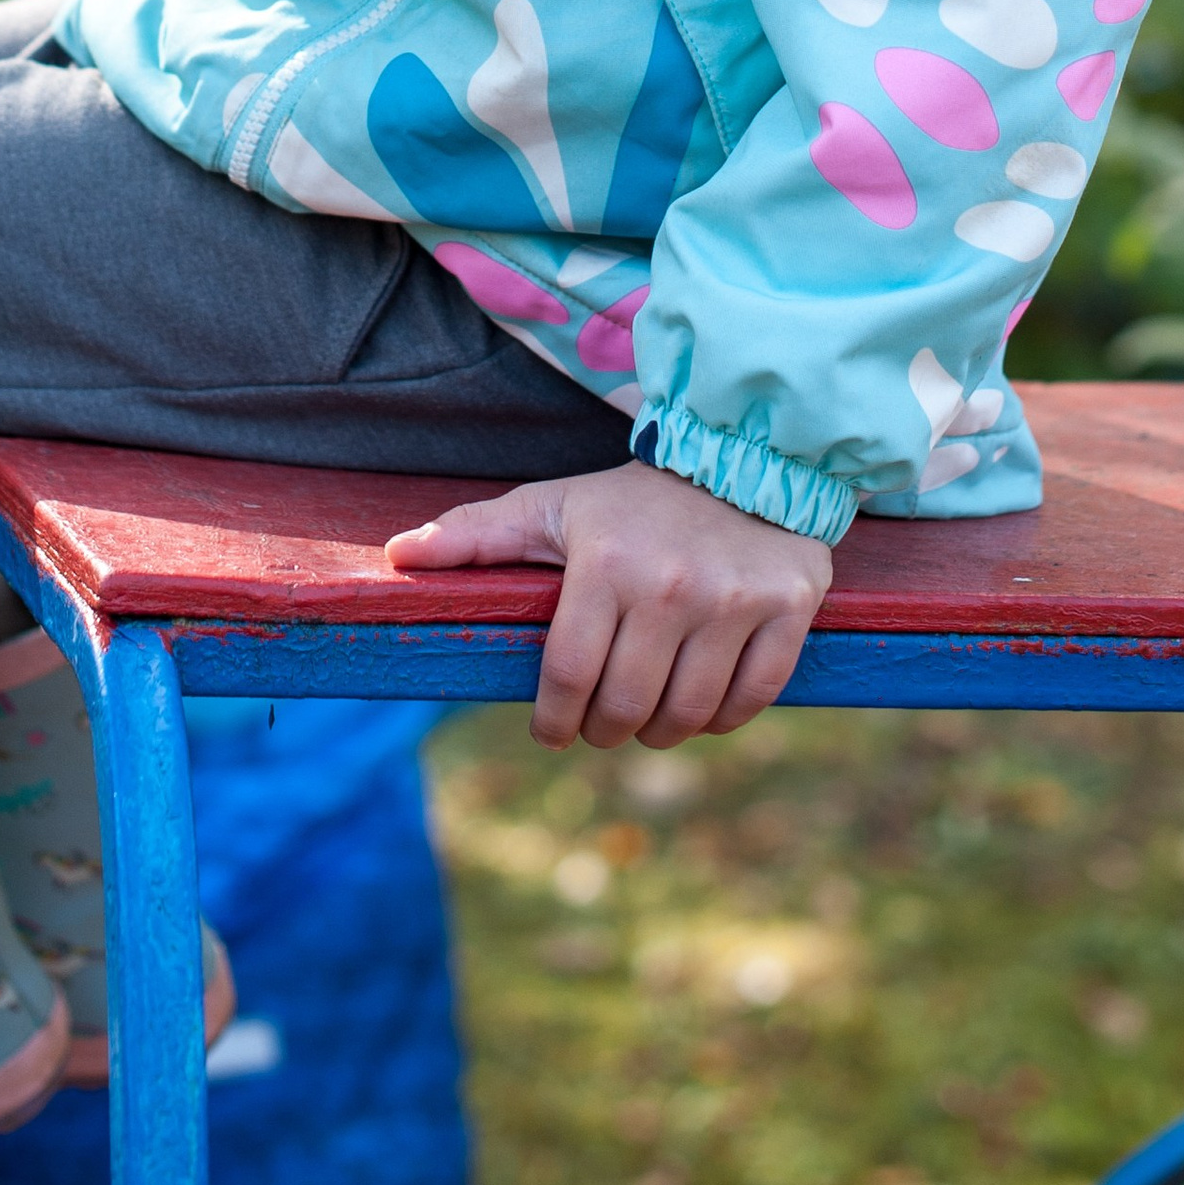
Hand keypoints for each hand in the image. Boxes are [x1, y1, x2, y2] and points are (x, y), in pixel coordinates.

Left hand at [387, 460, 831, 747]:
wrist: (744, 452)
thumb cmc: (634, 496)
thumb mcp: (552, 504)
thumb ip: (475, 535)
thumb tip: (396, 555)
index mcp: (606, 564)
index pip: (570, 678)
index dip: (554, 721)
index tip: (551, 730)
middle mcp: (672, 586)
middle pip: (626, 707)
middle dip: (604, 730)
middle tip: (599, 723)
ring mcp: (735, 601)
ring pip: (688, 714)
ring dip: (659, 731)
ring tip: (645, 717)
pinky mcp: (787, 609)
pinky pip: (752, 699)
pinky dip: (722, 719)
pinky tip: (701, 705)